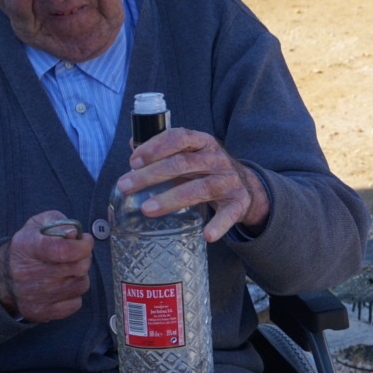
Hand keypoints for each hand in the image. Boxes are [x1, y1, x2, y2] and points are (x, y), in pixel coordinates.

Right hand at [0, 211, 94, 321]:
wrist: (4, 276)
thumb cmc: (29, 246)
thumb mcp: (39, 224)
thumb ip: (60, 222)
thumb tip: (74, 234)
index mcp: (27, 247)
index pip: (62, 250)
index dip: (82, 246)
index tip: (85, 241)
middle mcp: (27, 274)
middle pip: (77, 268)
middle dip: (84, 258)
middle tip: (78, 254)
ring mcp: (33, 296)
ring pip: (80, 285)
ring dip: (79, 276)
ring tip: (67, 270)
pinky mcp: (40, 312)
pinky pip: (75, 303)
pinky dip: (74, 294)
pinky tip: (62, 286)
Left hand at [117, 127, 269, 241]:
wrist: (247, 187)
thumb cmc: (209, 169)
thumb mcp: (191, 154)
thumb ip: (165, 150)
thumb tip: (130, 143)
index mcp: (203, 142)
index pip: (179, 137)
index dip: (155, 147)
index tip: (133, 161)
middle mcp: (217, 159)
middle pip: (182, 164)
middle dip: (151, 175)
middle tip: (125, 186)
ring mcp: (229, 181)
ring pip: (199, 189)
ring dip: (171, 199)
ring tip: (147, 209)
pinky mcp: (238, 203)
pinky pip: (228, 214)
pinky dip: (218, 225)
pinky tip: (207, 234)